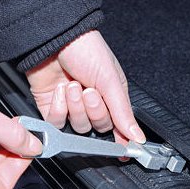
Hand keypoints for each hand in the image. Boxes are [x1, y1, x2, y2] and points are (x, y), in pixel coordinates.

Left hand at [26, 30, 145, 145]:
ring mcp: (71, 106)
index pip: (119, 127)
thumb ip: (123, 112)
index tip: (123, 150)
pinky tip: (60, 90)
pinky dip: (59, 108)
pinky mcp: (51, 107)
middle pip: (97, 129)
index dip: (121, 140)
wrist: (54, 38)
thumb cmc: (86, 49)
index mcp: (111, 96)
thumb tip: (138, 136)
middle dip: (93, 111)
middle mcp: (92, 104)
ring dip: (75, 107)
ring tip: (73, 85)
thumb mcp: (110, 80)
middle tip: (90, 92)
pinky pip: (57, 123)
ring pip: (77, 127)